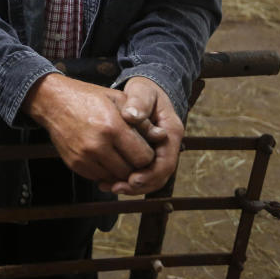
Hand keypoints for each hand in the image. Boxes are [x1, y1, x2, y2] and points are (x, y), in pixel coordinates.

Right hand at [22, 73, 154, 183]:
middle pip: (131, 171)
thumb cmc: (89, 97)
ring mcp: (84, 157)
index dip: (148, 155)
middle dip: (137, 166)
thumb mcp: (118, 99)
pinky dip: (106, 171)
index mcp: (112, 127)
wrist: (53, 101)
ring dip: (122, 171)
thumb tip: (161, 137)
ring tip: (121, 156)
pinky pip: (99, 177)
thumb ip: (141, 120)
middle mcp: (98, 145)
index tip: (145, 148)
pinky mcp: (74, 164)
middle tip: (135, 155)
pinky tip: (106, 157)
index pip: (144, 157)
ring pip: (116, 178)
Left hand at [100, 77, 184, 195]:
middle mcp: (168, 145)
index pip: (166, 162)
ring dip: (131, 186)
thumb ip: (138, 103)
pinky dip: (126, 179)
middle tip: (117, 188)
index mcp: (171, 132)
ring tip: (109, 187)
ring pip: (150, 178)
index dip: (150, 174)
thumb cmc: (144, 90)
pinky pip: (141, 172)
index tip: (132, 179)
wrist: (145, 90)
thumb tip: (132, 116)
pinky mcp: (147, 154)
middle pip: (159, 175)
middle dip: (139, 185)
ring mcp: (159, 151)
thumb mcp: (142, 91)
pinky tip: (108, 180)